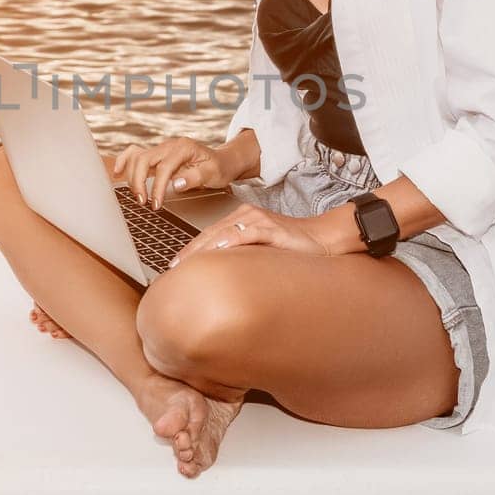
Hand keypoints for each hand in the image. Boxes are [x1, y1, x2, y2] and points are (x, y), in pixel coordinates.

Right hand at [112, 136, 233, 210]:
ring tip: (138, 196)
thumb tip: (175, 183)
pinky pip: (134, 154)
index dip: (157, 187)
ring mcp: (161, 149)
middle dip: (139, 182)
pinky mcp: (156, 155)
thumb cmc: (218, 168)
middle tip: (143, 203)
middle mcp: (169, 146)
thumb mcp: (213, 174)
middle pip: (143, 159)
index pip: (163, 167)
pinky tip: (117, 173)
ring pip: (136, 156)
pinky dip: (124, 161)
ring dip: (132, 176)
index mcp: (183, 148)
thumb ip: (195, 177)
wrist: (222, 160)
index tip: (156, 204)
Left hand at [168, 203, 332, 268]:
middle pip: (210, 234)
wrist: (322, 238)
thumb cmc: (293, 248)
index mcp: (241, 220)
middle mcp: (246, 216)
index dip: (190, 250)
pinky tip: (217, 250)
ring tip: (186, 263)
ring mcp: (258, 221)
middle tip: (173, 269)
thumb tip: (222, 278)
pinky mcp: (271, 229)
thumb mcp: (262, 252)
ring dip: (203, 248)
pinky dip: (230, 242)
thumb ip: (242, 257)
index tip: (174, 267)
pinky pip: (246, 234)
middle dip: (189, 252)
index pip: (209, 235)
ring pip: (223, 233)